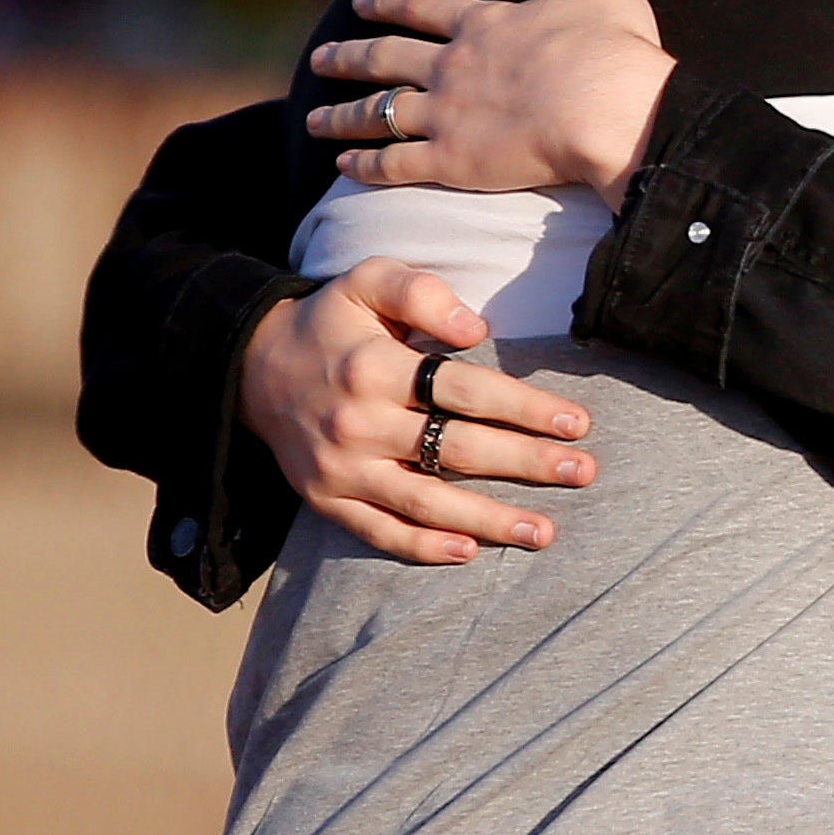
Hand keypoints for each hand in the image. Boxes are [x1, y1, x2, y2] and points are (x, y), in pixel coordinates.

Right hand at [240, 256, 597, 563]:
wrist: (249, 368)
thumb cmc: (331, 322)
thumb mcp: (367, 281)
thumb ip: (422, 292)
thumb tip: (477, 330)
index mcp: (375, 367)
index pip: (466, 391)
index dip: (526, 409)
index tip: (578, 423)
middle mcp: (359, 423)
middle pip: (457, 448)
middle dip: (528, 463)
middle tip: (584, 471)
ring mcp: (340, 468)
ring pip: (425, 501)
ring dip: (488, 520)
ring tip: (544, 532)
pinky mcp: (324, 500)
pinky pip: (378, 531)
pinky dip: (423, 547)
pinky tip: (469, 553)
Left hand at [307, 0, 675, 208]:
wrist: (609, 112)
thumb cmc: (615, 51)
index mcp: (485, 23)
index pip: (421, 4)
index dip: (387, 1)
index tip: (361, 2)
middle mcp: (452, 64)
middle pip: (383, 56)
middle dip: (346, 56)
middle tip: (319, 59)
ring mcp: (446, 113)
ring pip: (377, 111)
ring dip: (341, 115)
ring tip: (313, 119)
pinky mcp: (451, 160)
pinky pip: (393, 163)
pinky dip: (364, 165)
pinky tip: (343, 167)